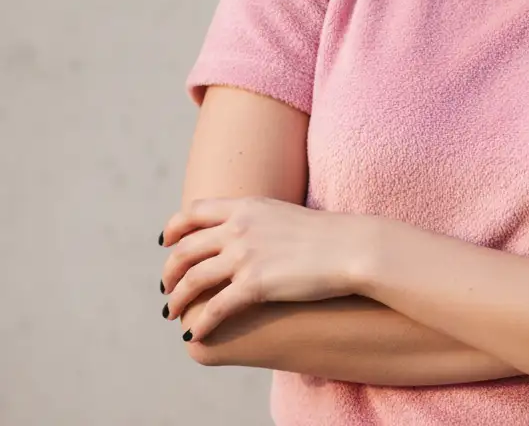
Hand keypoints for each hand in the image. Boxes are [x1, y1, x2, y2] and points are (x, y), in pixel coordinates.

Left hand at [159, 196, 372, 343]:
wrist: (351, 247)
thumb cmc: (325, 235)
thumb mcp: (283, 215)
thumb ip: (257, 220)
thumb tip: (242, 233)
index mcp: (247, 207)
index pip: (193, 211)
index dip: (173, 228)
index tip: (165, 242)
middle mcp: (240, 227)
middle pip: (185, 248)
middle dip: (169, 271)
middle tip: (166, 288)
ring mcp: (246, 255)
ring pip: (192, 279)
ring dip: (176, 299)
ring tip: (173, 314)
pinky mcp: (255, 284)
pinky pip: (214, 308)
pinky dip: (199, 324)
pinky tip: (194, 335)